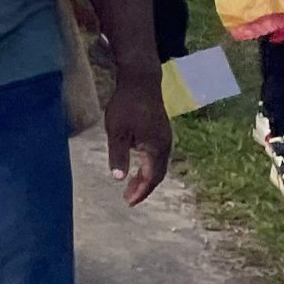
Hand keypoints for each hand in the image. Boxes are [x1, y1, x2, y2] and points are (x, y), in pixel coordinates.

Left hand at [105, 70, 171, 205]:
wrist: (141, 81)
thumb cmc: (126, 106)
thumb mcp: (117, 132)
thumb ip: (118, 156)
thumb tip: (118, 179)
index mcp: (156, 149)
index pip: (152, 178)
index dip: (141, 192)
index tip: (128, 202)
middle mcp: (165, 146)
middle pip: (157, 174)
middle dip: (143, 187)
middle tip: (128, 197)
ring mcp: (165, 137)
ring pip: (157, 164)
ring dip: (145, 176)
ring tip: (130, 185)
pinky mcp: (161, 130)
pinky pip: (157, 155)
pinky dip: (147, 164)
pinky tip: (137, 163)